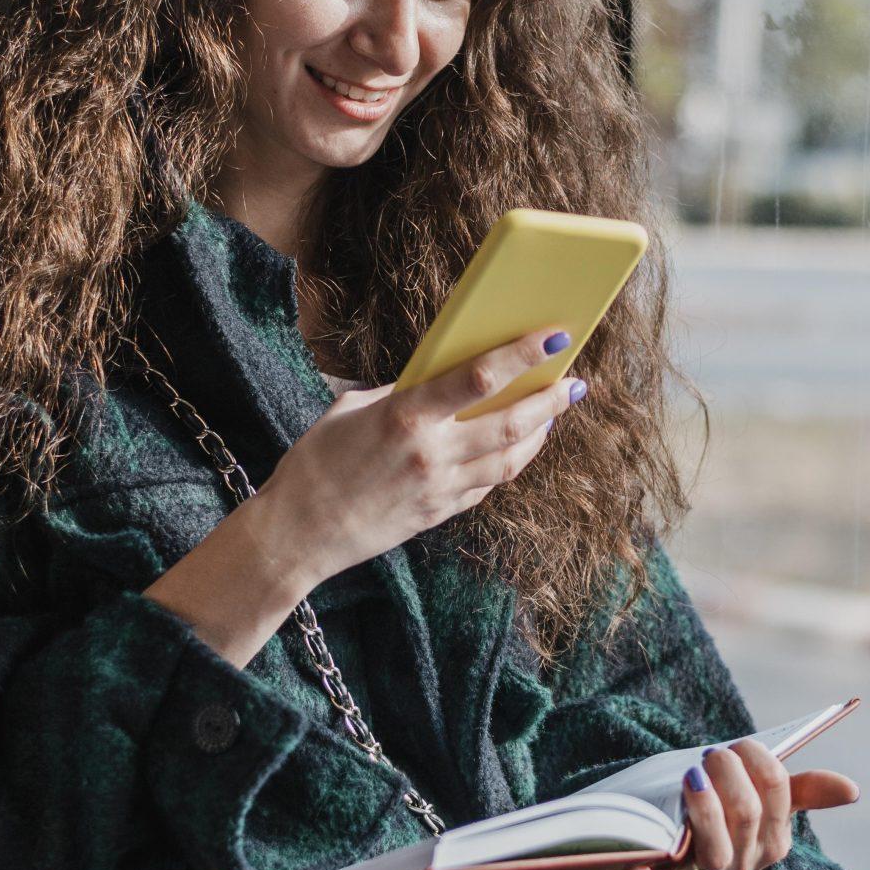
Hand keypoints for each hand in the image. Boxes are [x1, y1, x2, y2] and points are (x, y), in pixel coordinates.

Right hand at [258, 325, 587, 586]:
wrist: (297, 533)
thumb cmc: (316, 463)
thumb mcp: (351, 410)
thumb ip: (400, 393)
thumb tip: (440, 377)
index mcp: (405, 416)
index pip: (479, 377)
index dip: (521, 355)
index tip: (552, 336)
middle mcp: (431, 453)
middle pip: (510, 423)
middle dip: (549, 401)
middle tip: (572, 383)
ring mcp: (439, 488)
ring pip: (509, 460)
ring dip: (539, 434)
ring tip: (553, 414)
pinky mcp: (438, 514)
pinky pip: (487, 486)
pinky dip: (508, 463)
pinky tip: (518, 447)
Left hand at [618, 741, 859, 869]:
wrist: (667, 849)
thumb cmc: (720, 817)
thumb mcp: (761, 802)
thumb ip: (803, 792)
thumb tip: (853, 789)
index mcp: (771, 842)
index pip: (777, 794)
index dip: (758, 761)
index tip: (740, 745)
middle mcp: (741, 864)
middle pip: (747, 815)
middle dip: (730, 774)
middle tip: (710, 753)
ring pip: (715, 849)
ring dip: (703, 809)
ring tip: (690, 776)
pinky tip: (634, 869)